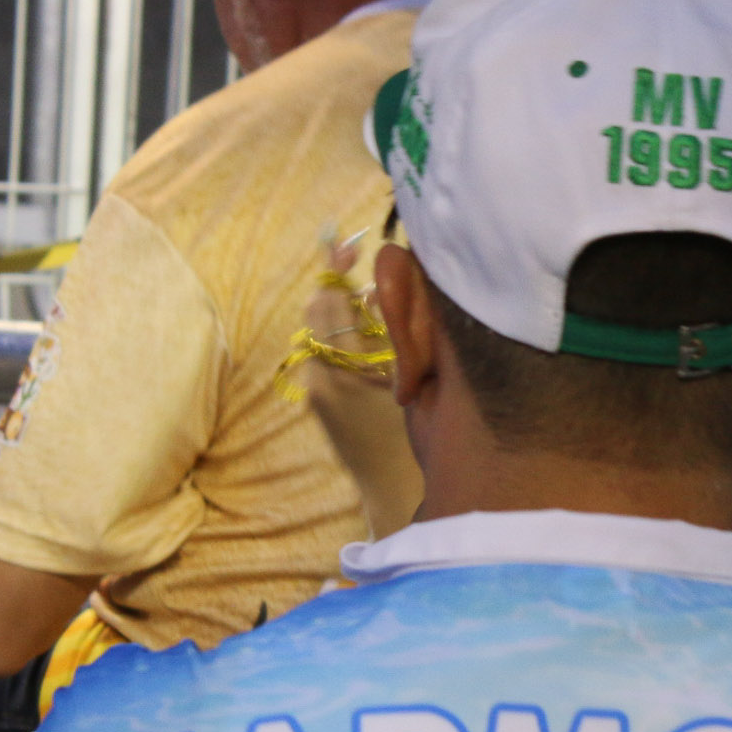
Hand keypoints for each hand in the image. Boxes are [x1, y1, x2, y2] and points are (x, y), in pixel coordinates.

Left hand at [294, 235, 420, 538]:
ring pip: (314, 332)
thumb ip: (393, 332)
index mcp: (346, 370)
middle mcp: (320, 378)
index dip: (335, 267)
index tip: (347, 242)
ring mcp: (314, 392)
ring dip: (336, 309)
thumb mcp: (411, 379)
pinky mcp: (317, 403)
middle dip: (335, 285)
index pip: (330, 303)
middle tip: (361, 267)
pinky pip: (320, 353)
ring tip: (369, 302)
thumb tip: (378, 287)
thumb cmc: (416, 436)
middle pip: (315, 312)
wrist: (393, 489)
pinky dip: (337, 335)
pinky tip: (366, 336)